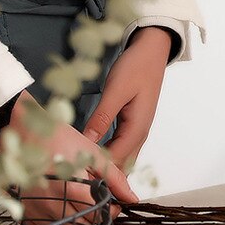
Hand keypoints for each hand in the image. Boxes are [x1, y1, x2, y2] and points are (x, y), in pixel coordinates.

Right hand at [0, 91, 137, 224]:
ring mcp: (36, 210)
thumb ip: (114, 177)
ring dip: (79, 220)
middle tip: (99, 201)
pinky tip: (64, 202)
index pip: (97, 215)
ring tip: (82, 200)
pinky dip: (60, 220)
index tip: (113, 202)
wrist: (23, 132)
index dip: (110, 210)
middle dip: (96, 217)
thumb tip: (131, 197)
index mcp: (70, 188)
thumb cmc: (57, 138)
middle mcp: (51, 204)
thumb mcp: (91, 152)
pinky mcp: (27, 211)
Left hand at [84, 26, 171, 171]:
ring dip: (103, 164)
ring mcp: (136, 129)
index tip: (72, 172)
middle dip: (99, 173)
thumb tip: (86, 143)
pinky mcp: (131, 123)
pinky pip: (119, 146)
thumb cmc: (136, 67)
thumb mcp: (116, 90)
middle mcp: (139, 135)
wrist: (152, 51)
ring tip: (78, 167)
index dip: (95, 170)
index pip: (115, 162)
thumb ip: (101, 117)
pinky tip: (91, 151)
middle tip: (72, 174)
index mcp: (137, 130)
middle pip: (120, 165)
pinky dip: (106, 152)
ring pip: (120, 157)